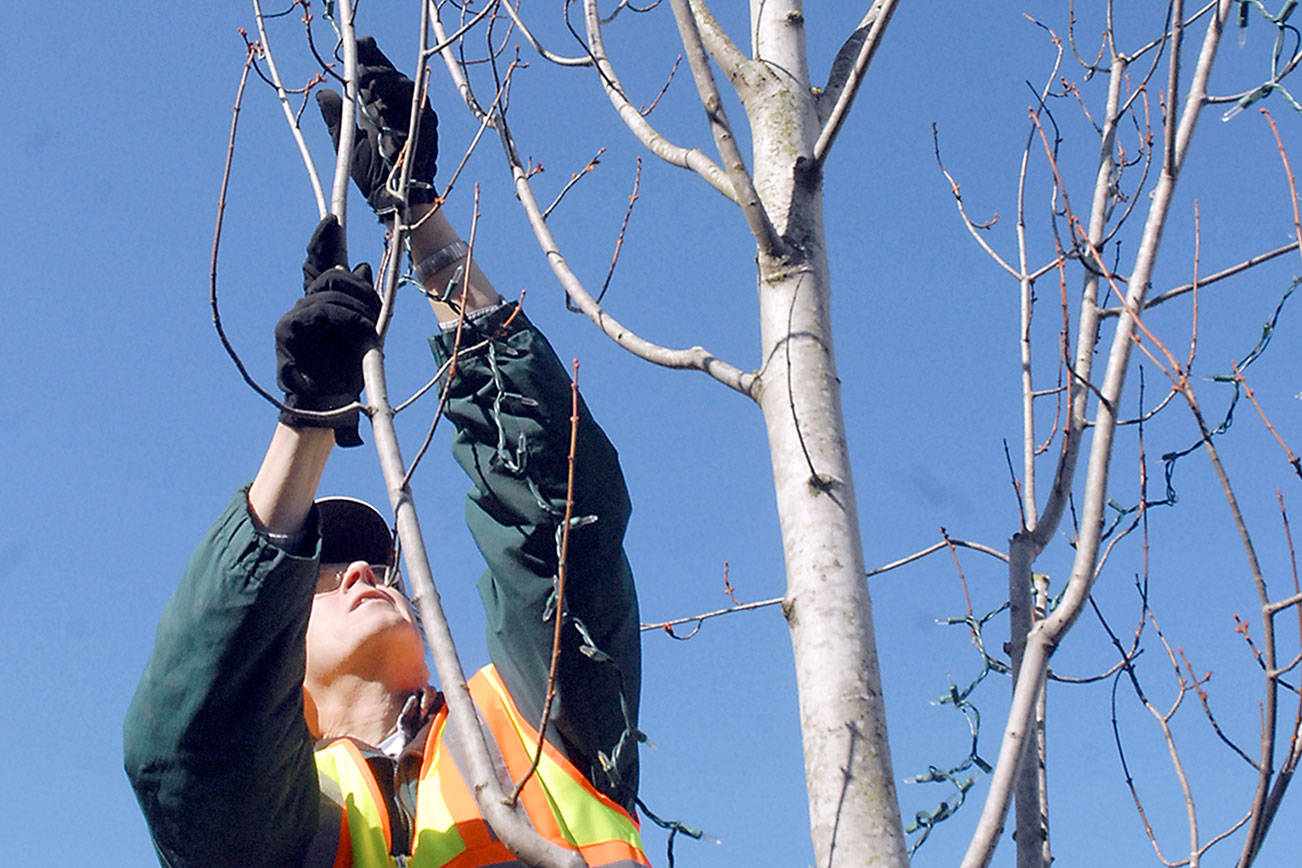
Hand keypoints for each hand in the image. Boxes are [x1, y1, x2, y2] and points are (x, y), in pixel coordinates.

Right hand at [275, 216, 379, 446]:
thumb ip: (363, 301)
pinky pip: (322, 311)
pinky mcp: (288, 329)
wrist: (329, 408)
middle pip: (333, 275)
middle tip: (375, 314)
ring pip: (330, 291)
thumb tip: (361, 263)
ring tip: (368, 334)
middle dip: (361, 289)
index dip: (323, 241)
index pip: (318, 264)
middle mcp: (305, 306)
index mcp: (322, 305)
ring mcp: (294, 316)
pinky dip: (347, 319)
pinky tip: (360, 333)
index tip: (332, 219)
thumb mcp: (364, 332)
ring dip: (358, 309)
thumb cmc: (347, 374)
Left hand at [316, 36, 438, 216]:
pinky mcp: (427, 125)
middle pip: (388, 73)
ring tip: (366, 72)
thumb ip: (336, 117)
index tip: (352, 46)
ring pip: (402, 84)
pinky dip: (399, 95)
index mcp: (379, 106)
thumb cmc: (371, 172)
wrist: (392, 197)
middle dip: (374, 59)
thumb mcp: (346, 142)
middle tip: (359, 47)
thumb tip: (322, 92)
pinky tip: (382, 90)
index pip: (373, 74)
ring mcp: (414, 114)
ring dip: (384, 75)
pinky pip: (416, 103)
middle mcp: (397, 106)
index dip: (365, 57)